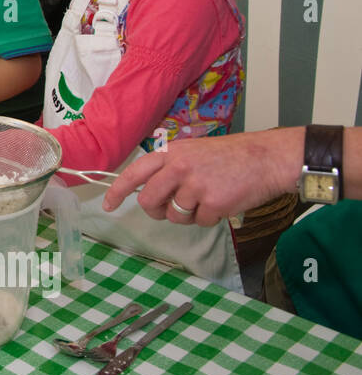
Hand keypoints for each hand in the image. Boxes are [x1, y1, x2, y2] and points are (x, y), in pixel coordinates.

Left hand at [102, 132, 298, 224]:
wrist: (266, 158)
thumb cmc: (231, 157)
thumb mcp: (193, 152)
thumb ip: (169, 169)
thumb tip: (149, 192)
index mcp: (171, 153)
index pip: (134, 173)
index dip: (118, 191)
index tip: (109, 205)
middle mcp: (178, 167)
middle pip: (149, 201)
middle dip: (156, 211)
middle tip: (169, 209)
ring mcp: (195, 185)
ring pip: (175, 215)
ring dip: (189, 214)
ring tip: (207, 198)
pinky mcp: (213, 202)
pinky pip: (201, 221)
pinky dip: (210, 218)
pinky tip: (223, 202)